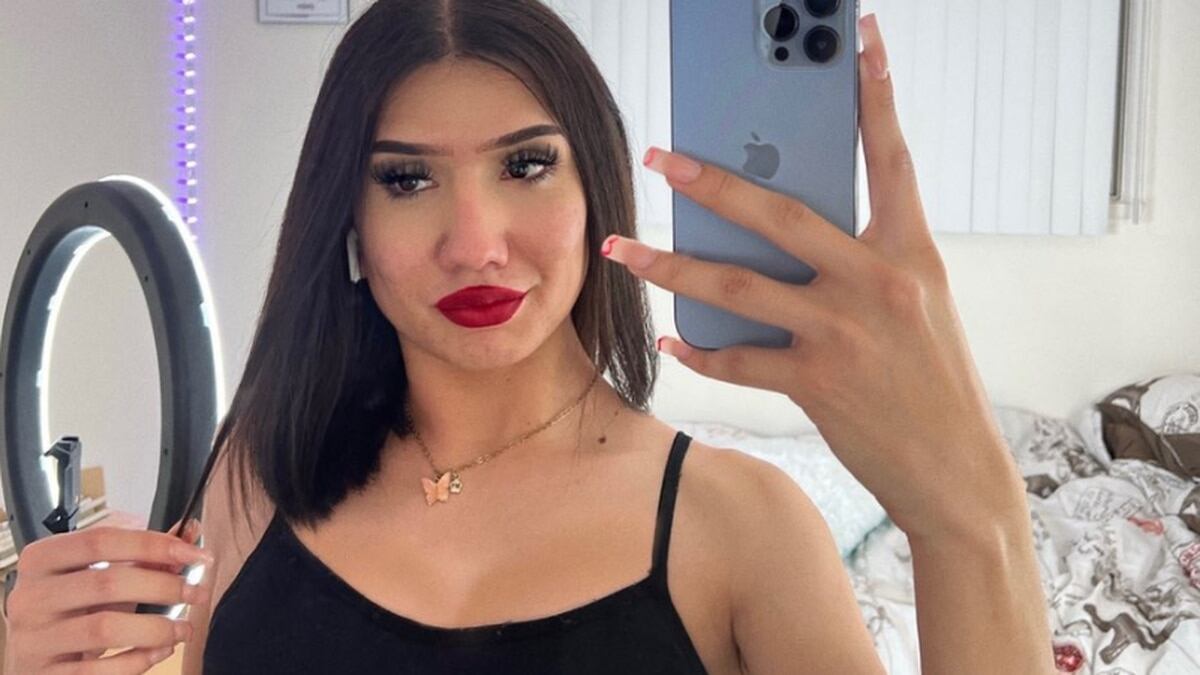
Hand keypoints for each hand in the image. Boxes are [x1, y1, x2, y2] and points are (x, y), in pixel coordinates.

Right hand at [3, 517, 213, 673]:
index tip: (195, 553)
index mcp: (43, 560)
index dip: (154, 544)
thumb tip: (188, 535)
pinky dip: (137, 661)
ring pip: (104, 629)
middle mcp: (31, 597)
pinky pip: (97, 670)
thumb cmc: (69, 610)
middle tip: (196, 592)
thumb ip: (141, 557)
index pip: (100, 540)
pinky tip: (159, 651)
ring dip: (156, 628)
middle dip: (163, 587)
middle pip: (107, 582)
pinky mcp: (44, 674)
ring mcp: (34, 638)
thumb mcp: (98, 577)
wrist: (33, 655)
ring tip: (183, 628)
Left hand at [600, 14, 1024, 542]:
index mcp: (911, 251)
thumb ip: (861, 261)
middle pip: (779, 213)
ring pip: (736, 285)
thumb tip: (785, 234)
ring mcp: (845, 332)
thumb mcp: (917, 304)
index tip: (859, 36)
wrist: (956, 469)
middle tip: (662, 156)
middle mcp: (878, 282)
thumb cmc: (934, 381)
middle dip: (711, 182)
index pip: (891, 156)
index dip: (875, 92)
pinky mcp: (818, 383)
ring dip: (669, 266)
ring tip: (622, 250)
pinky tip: (673, 340)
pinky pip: (738, 360)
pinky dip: (701, 350)